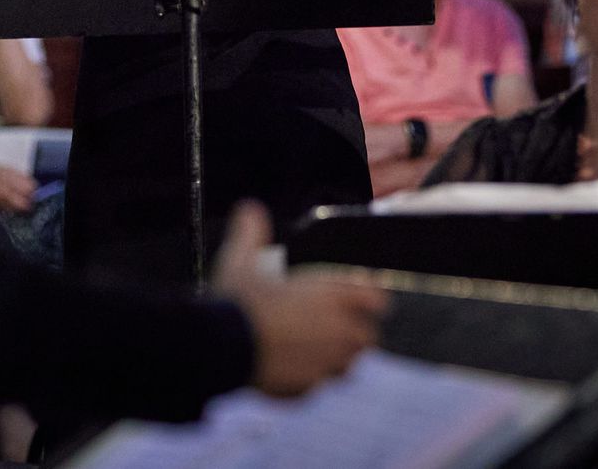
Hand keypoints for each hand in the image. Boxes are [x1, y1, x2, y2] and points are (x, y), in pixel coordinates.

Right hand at [211, 201, 387, 397]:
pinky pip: (317, 385)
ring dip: (333, 357)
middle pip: (367, 336)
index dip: (366, 298)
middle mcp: (340, 332)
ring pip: (346, 365)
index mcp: (333, 296)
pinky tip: (286, 366)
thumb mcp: (240, 258)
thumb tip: (250, 208)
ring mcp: (327, 365)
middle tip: (324, 325)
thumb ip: (251, 231)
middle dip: (351, 331)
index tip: (353, 298)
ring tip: (307, 348)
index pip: (377, 299)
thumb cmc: (237, 300)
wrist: (221, 345)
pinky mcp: (309, 389)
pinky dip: (307, 377)